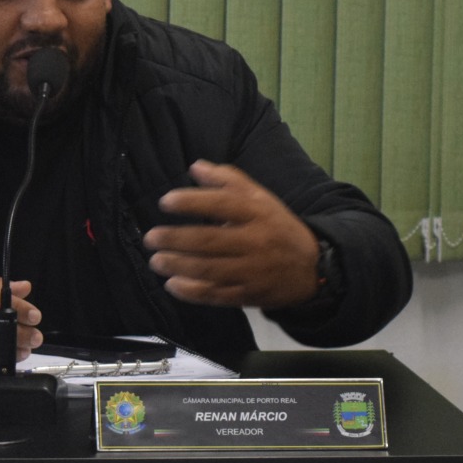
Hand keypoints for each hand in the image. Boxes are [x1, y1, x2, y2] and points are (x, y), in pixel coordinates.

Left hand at [142, 160, 320, 308]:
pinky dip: (192, 292)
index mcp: (258, 213)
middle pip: (210, 240)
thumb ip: (229, 179)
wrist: (312, 268)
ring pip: (209, 270)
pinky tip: (172, 285)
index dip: (192, 202)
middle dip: (176, 239)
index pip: (222, 204)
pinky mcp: (248, 295)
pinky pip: (216, 295)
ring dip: (178, 266)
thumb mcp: (261, 198)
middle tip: (151, 238)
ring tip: (156, 260)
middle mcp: (255, 242)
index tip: (165, 201)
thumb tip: (195, 167)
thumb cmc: (277, 227)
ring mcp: (252, 271)